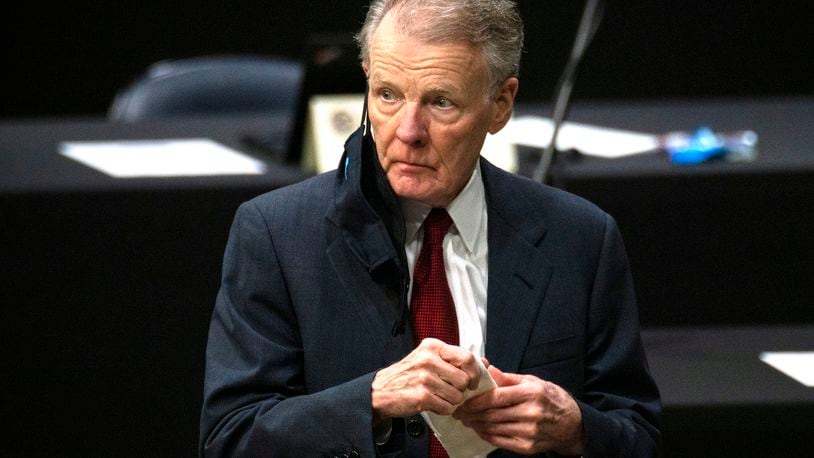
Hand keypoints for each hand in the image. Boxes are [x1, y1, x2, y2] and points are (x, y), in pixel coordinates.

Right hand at [371, 338, 480, 421]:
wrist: (381, 390)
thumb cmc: (409, 374)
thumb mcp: (429, 358)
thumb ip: (455, 359)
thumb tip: (484, 362)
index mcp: (433, 346)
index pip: (467, 357)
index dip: (475, 373)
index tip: (472, 381)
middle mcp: (428, 359)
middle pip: (464, 379)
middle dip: (461, 390)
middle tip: (449, 390)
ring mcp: (424, 378)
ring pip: (457, 396)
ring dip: (452, 401)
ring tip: (438, 397)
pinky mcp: (421, 396)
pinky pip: (447, 407)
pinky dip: (444, 409)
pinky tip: (433, 404)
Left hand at [453, 365, 584, 455]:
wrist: (572, 425)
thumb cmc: (552, 399)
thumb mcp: (534, 382)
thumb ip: (509, 378)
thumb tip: (489, 371)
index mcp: (532, 393)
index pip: (496, 397)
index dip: (476, 400)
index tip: (463, 400)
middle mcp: (531, 413)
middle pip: (492, 414)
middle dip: (471, 413)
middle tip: (459, 411)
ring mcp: (530, 432)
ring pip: (494, 428)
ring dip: (476, 424)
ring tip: (466, 419)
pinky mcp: (528, 447)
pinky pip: (500, 441)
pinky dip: (486, 435)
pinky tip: (479, 429)